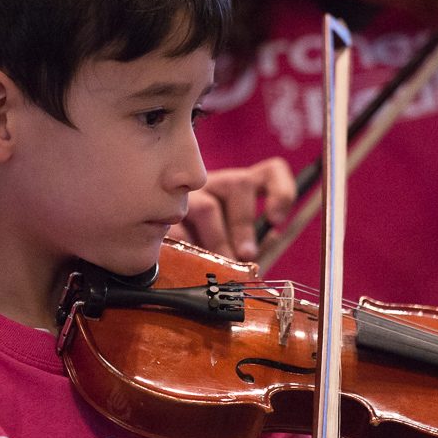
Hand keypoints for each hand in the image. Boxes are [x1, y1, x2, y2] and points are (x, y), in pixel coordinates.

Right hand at [170, 156, 294, 260]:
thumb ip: (256, 246)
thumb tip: (265, 244)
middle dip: (244, 227)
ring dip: (216, 240)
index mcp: (240, 190)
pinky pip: (177, 226)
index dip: (281, 192)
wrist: (157, 247)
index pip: (271, 173)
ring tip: (215, 264)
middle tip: (245, 257)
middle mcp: (214, 182)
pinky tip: (186, 258)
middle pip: (238, 185)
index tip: (276, 221)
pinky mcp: (161, 209)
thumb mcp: (236, 247)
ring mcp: (187, 193)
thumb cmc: (205, 248)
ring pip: (207, 206)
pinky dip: (187, 245)